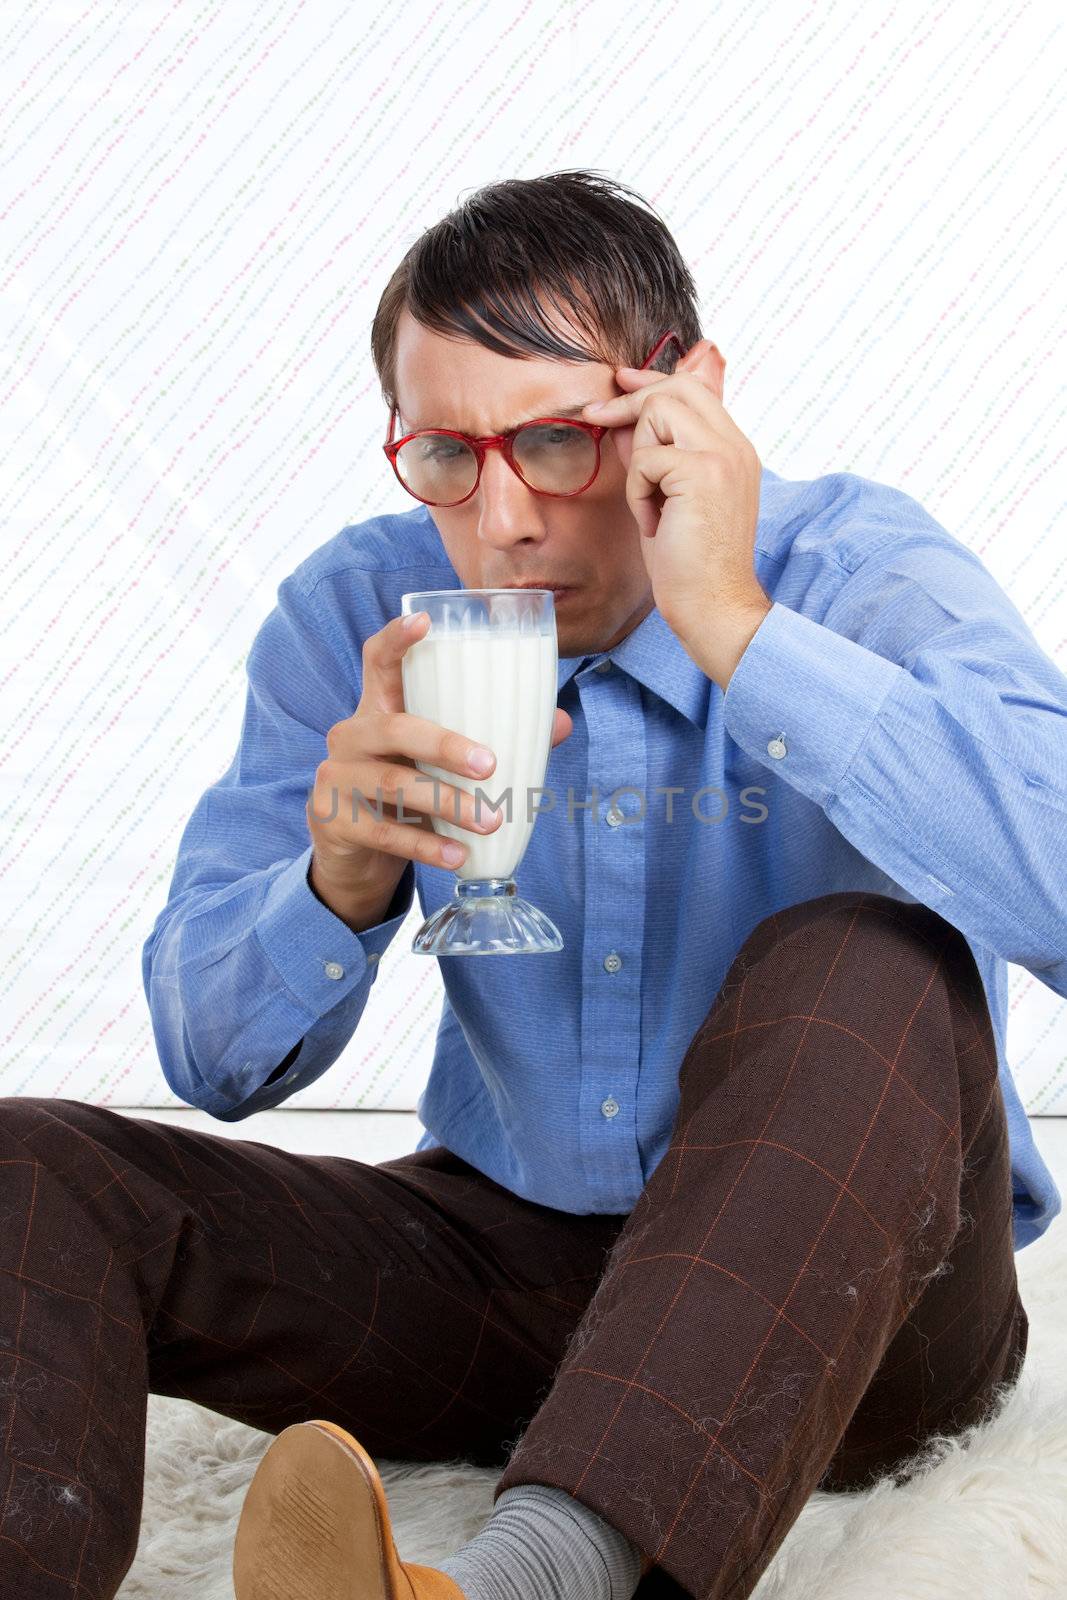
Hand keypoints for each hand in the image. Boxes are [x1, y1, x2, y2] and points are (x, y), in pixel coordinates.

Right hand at [308, 611, 572, 898]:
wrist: (351, 851)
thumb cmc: (406, 787)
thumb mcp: (437, 762)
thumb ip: (492, 737)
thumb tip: (559, 722)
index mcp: (378, 708)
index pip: (378, 660)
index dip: (398, 639)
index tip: (424, 621)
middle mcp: (351, 734)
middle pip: (395, 727)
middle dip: (446, 745)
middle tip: (490, 765)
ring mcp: (337, 777)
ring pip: (394, 784)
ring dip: (448, 804)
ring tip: (491, 820)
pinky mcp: (333, 819)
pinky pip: (385, 831)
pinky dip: (426, 846)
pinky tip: (458, 856)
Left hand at [581, 339, 768, 652]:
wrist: (713, 606)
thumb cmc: (690, 565)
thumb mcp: (668, 500)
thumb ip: (654, 459)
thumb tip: (622, 424)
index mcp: (734, 451)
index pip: (695, 390)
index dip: (652, 381)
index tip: (620, 382)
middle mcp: (735, 446)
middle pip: (678, 387)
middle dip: (632, 400)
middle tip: (598, 415)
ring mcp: (723, 456)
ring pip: (660, 412)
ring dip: (639, 458)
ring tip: (651, 502)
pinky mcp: (703, 472)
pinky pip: (646, 460)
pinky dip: (638, 493)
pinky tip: (655, 524)